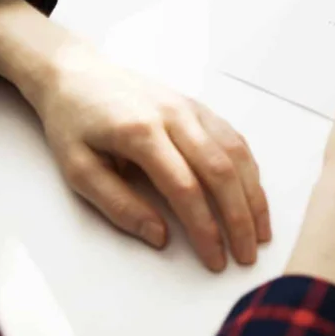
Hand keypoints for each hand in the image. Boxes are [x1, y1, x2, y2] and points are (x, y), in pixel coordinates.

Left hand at [30, 44, 271, 271]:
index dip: (205, 228)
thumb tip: (160, 237)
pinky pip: (233, 139)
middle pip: (221, 171)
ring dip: (253, 195)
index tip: (215, 260)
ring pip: (236, 153)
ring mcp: (190, 108)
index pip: (185, 188)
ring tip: (261, 232)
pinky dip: (249, 170)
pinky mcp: (198, 106)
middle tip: (248, 256)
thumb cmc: (73, 124)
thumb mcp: (77, 170)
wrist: (76, 74)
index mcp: (140, 132)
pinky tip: (253, 195)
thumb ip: (118, 205)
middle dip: (239, 218)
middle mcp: (174, 116)